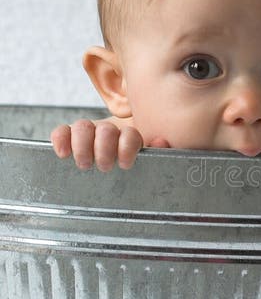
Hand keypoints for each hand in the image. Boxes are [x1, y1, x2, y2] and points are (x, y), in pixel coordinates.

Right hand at [50, 119, 169, 171]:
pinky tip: (62, 153)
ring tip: (85, 164)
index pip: (129, 135)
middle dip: (103, 150)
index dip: (126, 147)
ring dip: (82, 146)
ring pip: (82, 127)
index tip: (126, 164)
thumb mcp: (154, 164)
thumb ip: (161, 153)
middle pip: (105, 130)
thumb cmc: (139, 168)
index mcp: (132, 138)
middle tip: (105, 167)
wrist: (119, 171)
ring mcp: (90, 135)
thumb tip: (160, 141)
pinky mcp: (71, 140)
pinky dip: (60, 139)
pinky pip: (62, 132)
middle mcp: (111, 133)